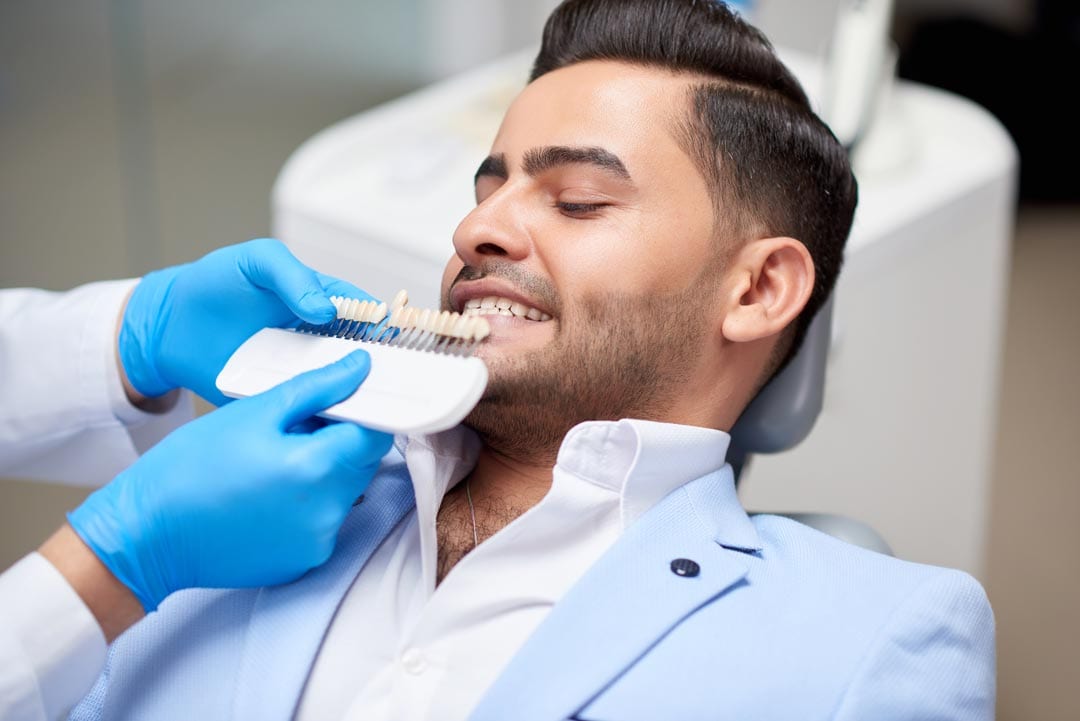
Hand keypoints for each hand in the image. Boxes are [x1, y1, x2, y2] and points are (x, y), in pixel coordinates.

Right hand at [67, 350, 392, 611]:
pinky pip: (324, 521)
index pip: (375, 433)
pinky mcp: (304, 562)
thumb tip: (360, 368)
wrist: (146, 535)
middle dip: (339, 440)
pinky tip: (268, 494)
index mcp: (318, 467)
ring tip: (273, 462)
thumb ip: (317, 388)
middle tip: (293, 429)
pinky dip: (308, 503)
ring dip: (324, 472)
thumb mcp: (253, 411)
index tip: (337, 403)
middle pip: (362, 463)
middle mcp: (327, 511)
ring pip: (344, 492)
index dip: (361, 413)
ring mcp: (317, 542)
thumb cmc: (190, 468)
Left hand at [118, 237, 370, 404]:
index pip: (367, 316)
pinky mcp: (281, 398)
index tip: (397, 344)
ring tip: (370, 410)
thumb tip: (325, 310)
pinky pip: (307, 411)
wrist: (170, 326)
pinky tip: (333, 427)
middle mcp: (320, 341)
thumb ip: (293, 277)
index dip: (385, 329)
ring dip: (355, 399)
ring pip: (341, 388)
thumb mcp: (257, 262)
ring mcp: (302, 372)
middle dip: (380, 371)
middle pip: (363, 359)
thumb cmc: (215, 283)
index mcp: (325, 303)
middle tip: (392, 384)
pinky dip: (322, 420)